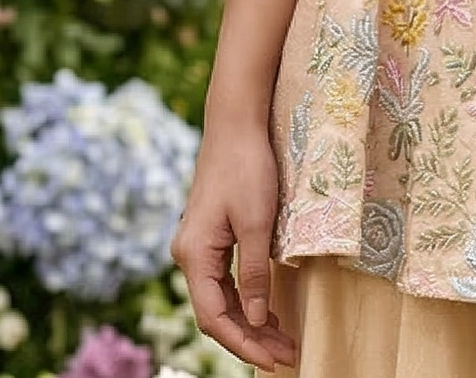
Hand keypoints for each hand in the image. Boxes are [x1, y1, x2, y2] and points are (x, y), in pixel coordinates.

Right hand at [171, 123, 296, 371]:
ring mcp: (198, 245)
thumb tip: (254, 320)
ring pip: (220, 298)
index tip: (274, 360)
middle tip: (286, 355)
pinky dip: (245, 298)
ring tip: (282, 339)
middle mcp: (189, 255)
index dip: (243, 344)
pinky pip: (223, 280)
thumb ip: (253, 273)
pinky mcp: (210, 235)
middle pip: (216, 312)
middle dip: (250, 338)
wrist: (236, 122)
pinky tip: (266, 309)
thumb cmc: (247, 166)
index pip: (214, 317)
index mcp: (194, 255)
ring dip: (249, 321)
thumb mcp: (257, 221)